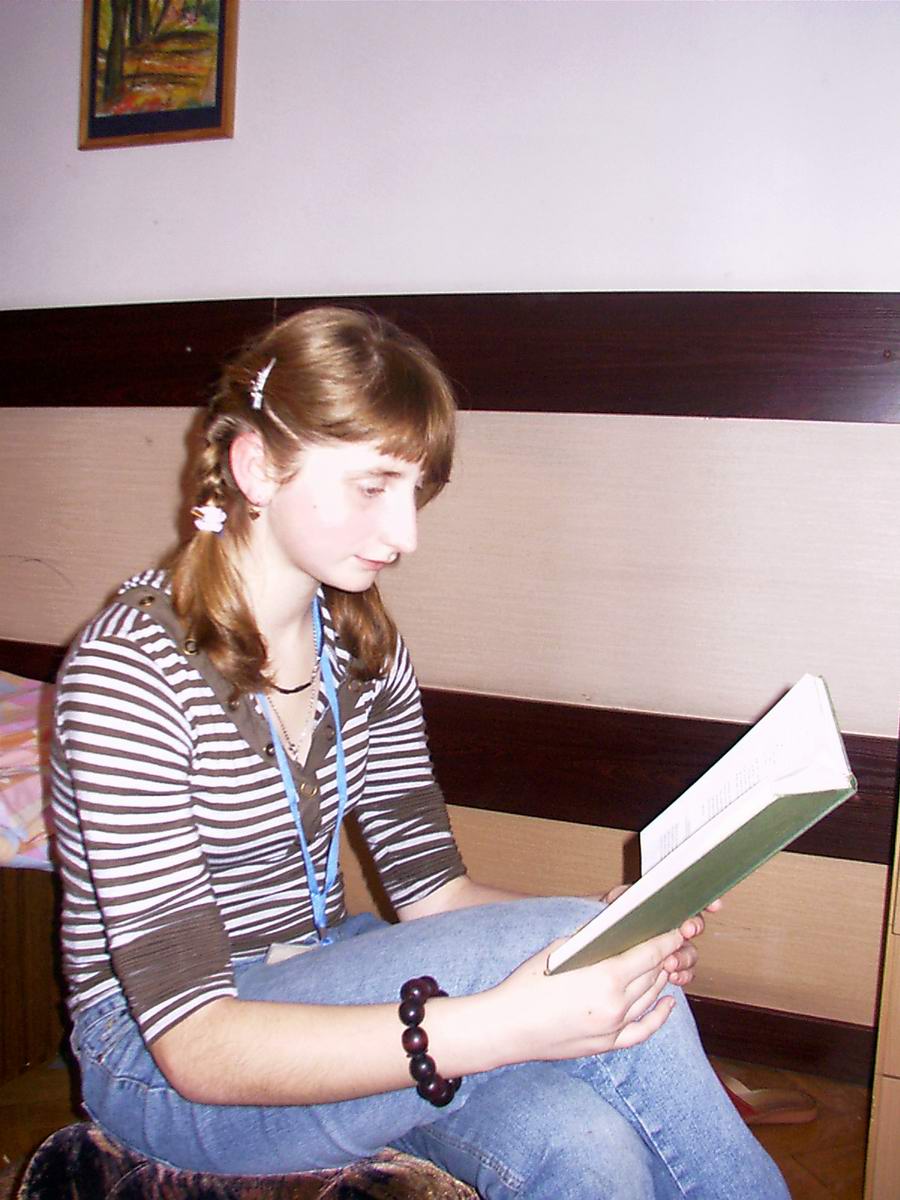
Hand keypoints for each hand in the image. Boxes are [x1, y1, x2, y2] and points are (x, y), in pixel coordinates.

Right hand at [491, 928, 683, 1064]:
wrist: (508, 1026)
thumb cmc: (527, 984)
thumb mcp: (560, 950)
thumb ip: (592, 941)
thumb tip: (614, 929)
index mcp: (606, 977)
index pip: (649, 954)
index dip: (666, 940)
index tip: (676, 930)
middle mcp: (616, 1004)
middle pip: (653, 974)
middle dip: (665, 955)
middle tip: (670, 941)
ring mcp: (614, 1028)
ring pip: (650, 998)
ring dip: (661, 978)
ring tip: (665, 962)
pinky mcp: (607, 1044)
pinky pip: (643, 1030)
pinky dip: (660, 1015)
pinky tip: (667, 1002)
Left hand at [599, 886, 723, 988]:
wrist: (589, 950)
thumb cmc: (599, 922)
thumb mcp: (612, 903)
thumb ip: (630, 895)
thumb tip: (648, 892)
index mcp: (659, 906)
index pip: (688, 901)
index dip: (705, 902)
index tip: (713, 905)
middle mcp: (667, 927)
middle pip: (694, 927)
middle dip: (693, 928)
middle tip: (685, 930)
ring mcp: (667, 949)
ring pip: (690, 952)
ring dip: (685, 956)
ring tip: (670, 960)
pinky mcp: (662, 970)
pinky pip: (682, 973)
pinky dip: (682, 974)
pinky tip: (673, 975)